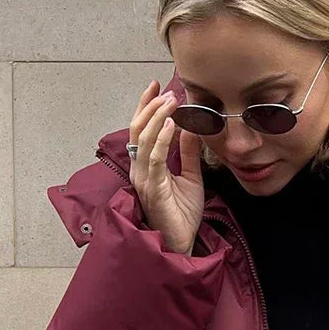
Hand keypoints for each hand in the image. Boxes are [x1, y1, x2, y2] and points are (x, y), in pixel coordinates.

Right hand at [128, 80, 205, 253]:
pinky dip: (162, 139)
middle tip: (166, 90)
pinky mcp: (152, 188)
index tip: (155, 86)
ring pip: (143, 139)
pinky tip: (173, 125)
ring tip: (171, 102)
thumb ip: (188, 153)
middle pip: (137, 129)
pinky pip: (154, 159)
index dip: (145, 106)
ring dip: (158, 117)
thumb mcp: (191, 177)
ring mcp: (143, 178)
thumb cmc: (182, 214)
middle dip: (150, 106)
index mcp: (145, 166)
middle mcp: (139, 169)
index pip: (141, 130)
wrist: (181, 243)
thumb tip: (191, 127)